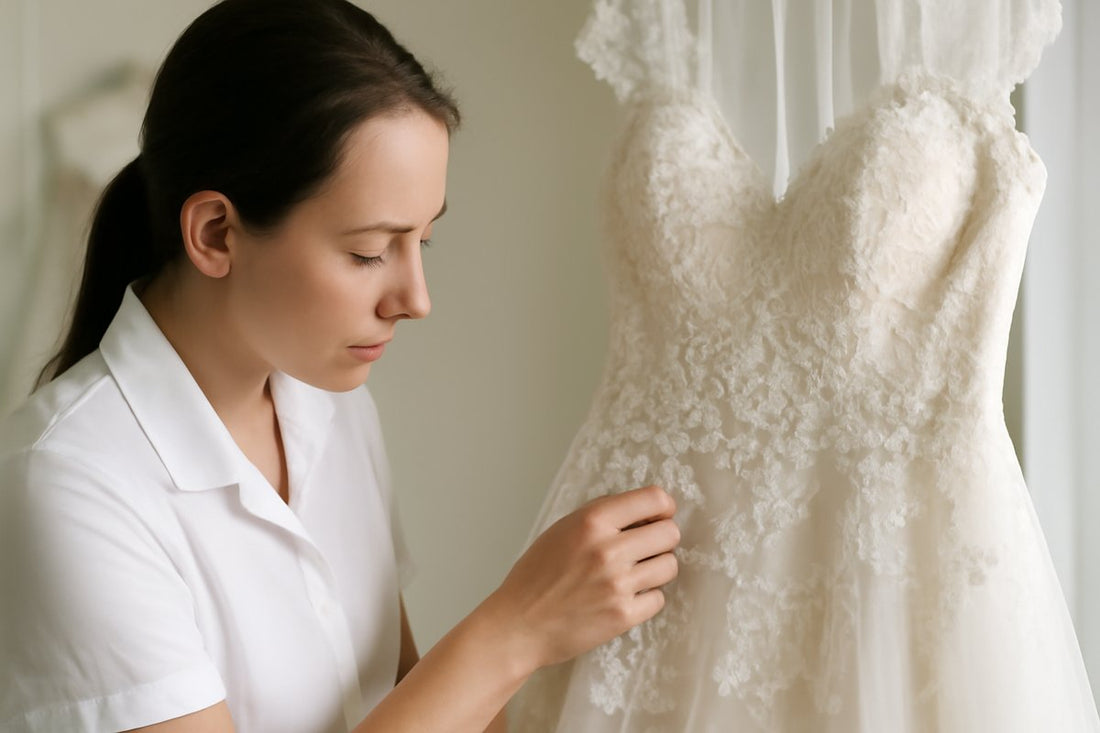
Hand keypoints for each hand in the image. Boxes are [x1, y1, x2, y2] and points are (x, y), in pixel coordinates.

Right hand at [485, 485, 679, 671]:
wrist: (518, 625)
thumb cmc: (536, 575)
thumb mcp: (562, 529)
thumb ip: (601, 515)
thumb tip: (643, 510)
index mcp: (592, 521)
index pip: (653, 499)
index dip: (663, 506)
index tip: (661, 514)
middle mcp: (608, 550)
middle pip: (670, 533)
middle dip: (661, 539)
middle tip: (644, 548)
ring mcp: (618, 584)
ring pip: (669, 565)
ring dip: (655, 568)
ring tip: (632, 574)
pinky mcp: (623, 616)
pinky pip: (658, 598)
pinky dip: (645, 598)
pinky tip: (623, 597)